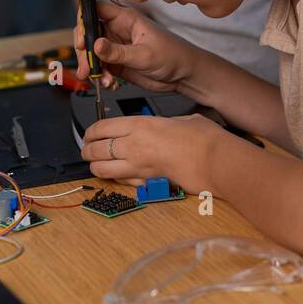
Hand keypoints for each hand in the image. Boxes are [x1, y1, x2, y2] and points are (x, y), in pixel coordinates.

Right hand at [73, 0, 198, 94]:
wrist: (185, 75)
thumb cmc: (173, 56)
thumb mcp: (144, 55)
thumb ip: (118, 52)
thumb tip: (95, 45)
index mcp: (125, 18)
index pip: (95, 9)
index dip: (83, 21)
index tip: (81, 41)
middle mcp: (117, 30)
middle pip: (88, 33)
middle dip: (83, 52)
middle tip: (86, 68)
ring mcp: (116, 46)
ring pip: (91, 53)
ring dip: (92, 68)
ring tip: (102, 80)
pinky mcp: (117, 63)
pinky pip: (100, 67)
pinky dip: (100, 77)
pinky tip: (110, 84)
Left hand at [81, 114, 216, 191]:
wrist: (215, 160)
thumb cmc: (203, 138)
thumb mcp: (181, 119)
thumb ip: (165, 123)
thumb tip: (164, 125)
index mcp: (140, 125)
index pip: (102, 127)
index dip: (91, 132)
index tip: (89, 133)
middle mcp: (133, 146)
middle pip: (96, 150)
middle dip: (87, 151)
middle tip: (86, 150)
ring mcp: (138, 168)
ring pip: (103, 170)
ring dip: (95, 168)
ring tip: (94, 165)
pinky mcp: (147, 184)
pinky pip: (123, 183)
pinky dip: (118, 180)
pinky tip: (119, 176)